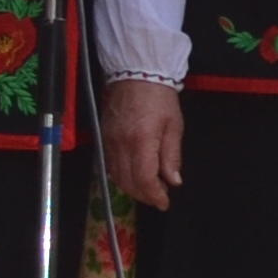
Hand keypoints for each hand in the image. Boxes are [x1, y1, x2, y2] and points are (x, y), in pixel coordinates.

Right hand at [105, 79, 184, 209]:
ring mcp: (108, 142)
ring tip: (150, 188)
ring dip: (132, 188)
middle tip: (159, 197)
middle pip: (128, 182)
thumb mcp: (174, 126)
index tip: (164, 203)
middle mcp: (120, 145)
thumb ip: (172, 156)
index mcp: (141, 142)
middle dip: (144, 195)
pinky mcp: (103, 137)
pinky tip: (135, 175)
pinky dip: (122, 176)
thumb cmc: (160, 98)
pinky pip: (110, 165)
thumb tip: (173, 181)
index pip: (144, 179)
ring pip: (116, 176)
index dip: (154, 196)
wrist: (136, 74)